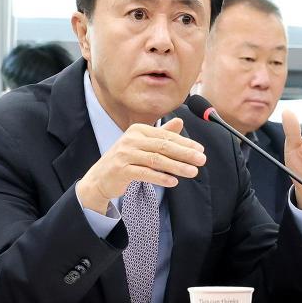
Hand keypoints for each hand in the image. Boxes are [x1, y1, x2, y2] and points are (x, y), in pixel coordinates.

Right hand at [76, 118, 205, 213]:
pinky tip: (173, 181)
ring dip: (177, 166)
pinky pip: (144, 173)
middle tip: (202, 160)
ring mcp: (124, 154)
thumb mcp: (143, 144)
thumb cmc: (125, 160)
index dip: (185, 142)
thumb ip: (161, 134)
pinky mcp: (121, 170)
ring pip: (156, 160)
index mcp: (138, 130)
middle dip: (185, 153)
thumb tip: (180, 121)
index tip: (200, 150)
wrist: (100, 178)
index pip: (166, 136)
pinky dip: (160, 177)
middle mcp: (131, 139)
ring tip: (193, 172)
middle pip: (163, 146)